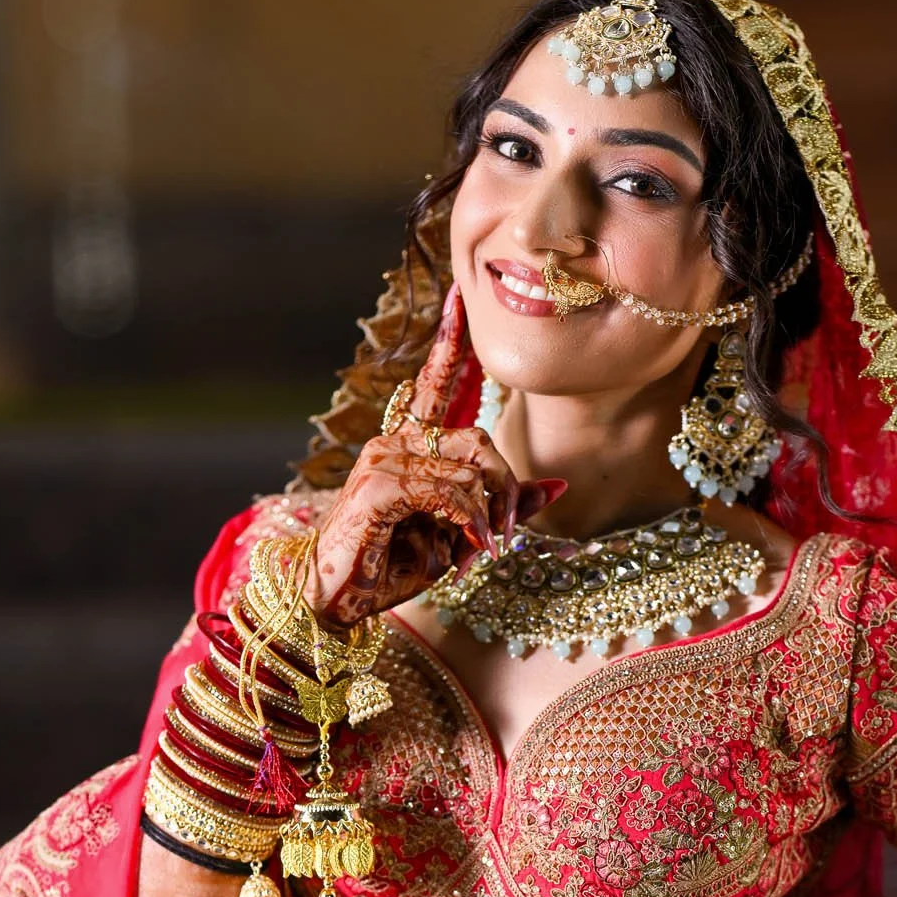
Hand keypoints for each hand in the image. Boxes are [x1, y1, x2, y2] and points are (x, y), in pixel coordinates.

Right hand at [309, 283, 564, 626]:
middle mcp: (395, 441)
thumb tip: (556, 484)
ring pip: (468, 468)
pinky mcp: (378, 486)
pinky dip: (468, 522)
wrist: (339, 600)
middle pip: (477, 438)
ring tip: (480, 549)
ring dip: (488, 514)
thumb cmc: (391, 568)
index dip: (449, 343)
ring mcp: (383, 459)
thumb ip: (502, 505)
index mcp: (411, 445)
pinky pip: (447, 492)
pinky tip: (466, 546)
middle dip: (505, 485)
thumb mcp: (461, 535)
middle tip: (504, 534)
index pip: (433, 383)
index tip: (459, 296)